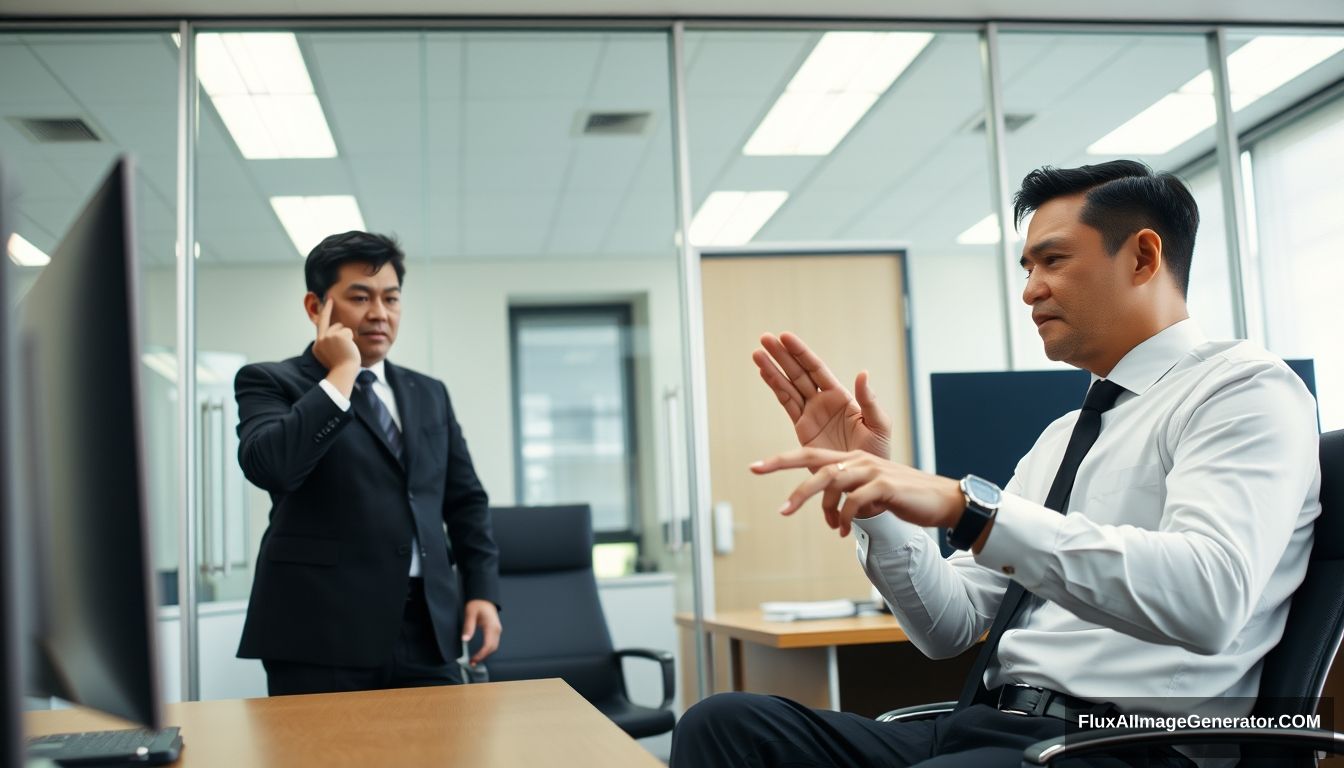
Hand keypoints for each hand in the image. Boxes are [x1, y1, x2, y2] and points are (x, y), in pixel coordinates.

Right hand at [311, 297, 359, 372]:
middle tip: (331, 301)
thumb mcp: (333, 356)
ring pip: (341, 328)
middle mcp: (320, 340)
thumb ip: (331, 344)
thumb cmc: (343, 367)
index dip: (325, 312)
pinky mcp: (336, 335)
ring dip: (347, 337)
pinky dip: (351, 339)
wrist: (344, 372)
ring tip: (346, 349)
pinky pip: (348, 331)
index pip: (321, 325)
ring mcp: (327, 337)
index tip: (327, 300)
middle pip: (331, 324)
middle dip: (332, 315)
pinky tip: (349, 348)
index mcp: (318, 345)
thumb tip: (338, 333)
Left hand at [462, 599, 501, 664]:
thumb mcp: (470, 613)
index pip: (488, 645)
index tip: (472, 660)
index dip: (480, 655)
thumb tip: (465, 639)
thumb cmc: (477, 604)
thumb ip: (468, 626)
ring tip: (474, 659)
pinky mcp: (495, 631)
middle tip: (472, 663)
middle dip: (482, 657)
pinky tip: (480, 653)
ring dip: (485, 654)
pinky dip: (487, 650)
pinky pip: (493, 643)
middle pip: (492, 648)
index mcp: (491, 626)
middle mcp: (496, 630)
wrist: (484, 598)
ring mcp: (497, 630)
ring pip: (494, 647)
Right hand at [752, 333, 891, 460]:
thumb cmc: (877, 453)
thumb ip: (869, 400)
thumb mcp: (879, 425)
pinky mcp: (802, 429)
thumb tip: (862, 373)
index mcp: (841, 396)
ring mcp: (811, 414)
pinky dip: (775, 388)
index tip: (785, 337)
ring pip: (788, 386)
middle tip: (765, 338)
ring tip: (757, 353)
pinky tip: (764, 373)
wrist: (863, 482)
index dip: (801, 353)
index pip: (817, 369)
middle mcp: (824, 401)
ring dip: (773, 369)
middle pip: (799, 372)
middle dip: (782, 355)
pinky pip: (786, 405)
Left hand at [752, 448, 961, 536]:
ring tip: (828, 528)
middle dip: (796, 488)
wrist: (941, 500)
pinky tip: (844, 531)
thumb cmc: (904, 497)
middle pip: (816, 467)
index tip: (754, 467)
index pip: (810, 455)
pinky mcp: (885, 486)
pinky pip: (855, 501)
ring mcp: (872, 470)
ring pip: (833, 482)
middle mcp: (858, 460)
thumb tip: (833, 511)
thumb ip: (849, 496)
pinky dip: (846, 518)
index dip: (780, 460)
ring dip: (824, 509)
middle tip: (781, 510)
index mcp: (851, 459)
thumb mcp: (872, 493)